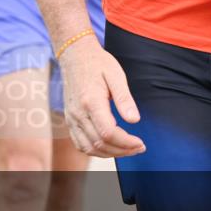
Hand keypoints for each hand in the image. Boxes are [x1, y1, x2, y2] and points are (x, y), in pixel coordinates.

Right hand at [57, 36, 144, 157]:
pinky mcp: (70, 120)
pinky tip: (110, 147)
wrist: (75, 56)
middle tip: (139, 147)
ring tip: (127, 149)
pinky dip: (95, 151)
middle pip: (99, 144)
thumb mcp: (116, 75)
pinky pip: (80, 144)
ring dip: (110, 154)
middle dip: (122, 150)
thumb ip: (124, 99)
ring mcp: (71, 118)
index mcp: (91, 101)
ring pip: (89, 148)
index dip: (126, 143)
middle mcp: (78, 113)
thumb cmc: (97, 63)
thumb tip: (134, 120)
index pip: (108, 133)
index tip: (140, 142)